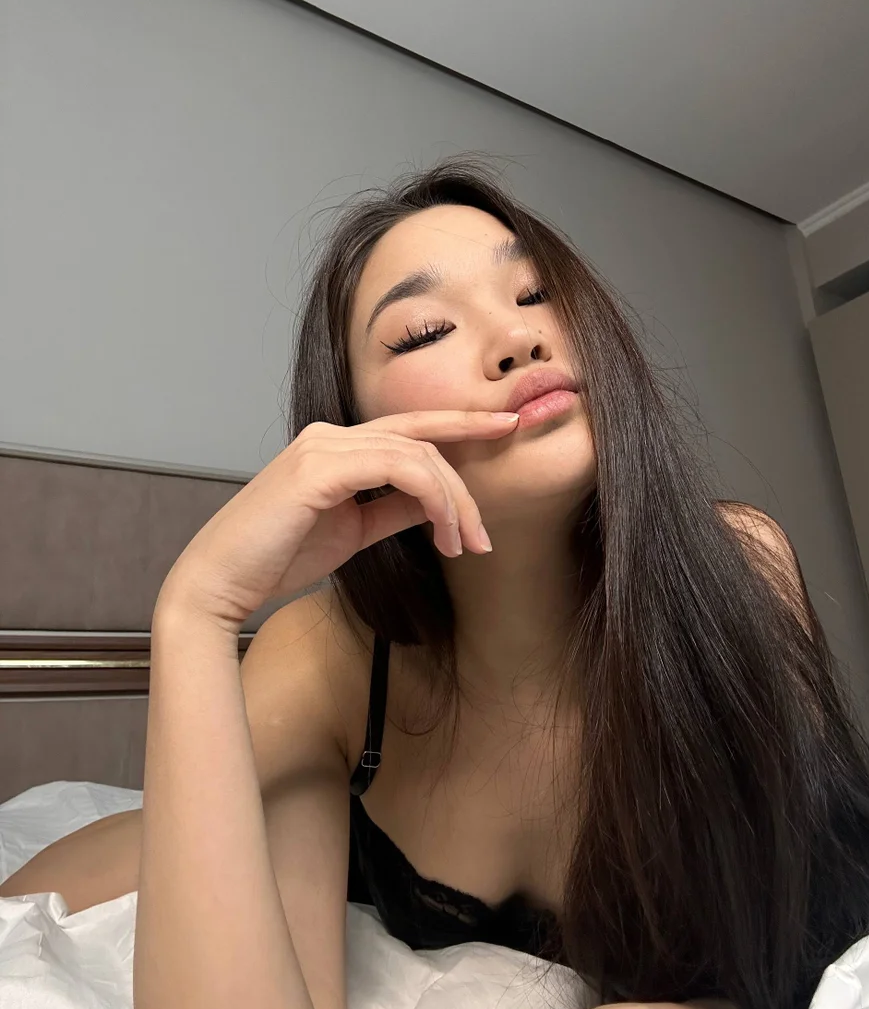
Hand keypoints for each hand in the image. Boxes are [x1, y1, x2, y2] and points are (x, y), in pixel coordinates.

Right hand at [155, 410, 518, 632]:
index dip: (461, 426)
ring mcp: (323, 447)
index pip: (411, 428)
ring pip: (417, 455)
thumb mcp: (353, 532)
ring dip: (453, 503)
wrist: (221, 582)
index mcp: (336, 447)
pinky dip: (431, 499)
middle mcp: (330, 436)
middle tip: (486, 535)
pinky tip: (442, 534)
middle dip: (466, 485)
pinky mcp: (318, 469)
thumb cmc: (278, 558)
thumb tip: (437, 502)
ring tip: (466, 546)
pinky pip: (397, 469)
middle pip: (423, 441)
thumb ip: (393, 510)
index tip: (506, 428)